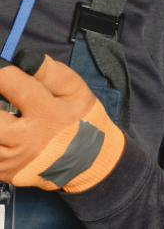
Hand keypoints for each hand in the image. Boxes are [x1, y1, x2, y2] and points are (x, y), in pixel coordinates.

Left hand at [0, 50, 124, 192]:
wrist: (87, 158)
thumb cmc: (79, 117)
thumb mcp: (75, 89)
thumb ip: (50, 72)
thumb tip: (23, 59)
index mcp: (45, 112)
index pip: (11, 84)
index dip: (3, 73)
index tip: (4, 71)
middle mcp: (25, 138)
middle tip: (1, 95)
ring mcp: (13, 158)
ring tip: (5, 115)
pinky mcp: (5, 172)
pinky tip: (5, 131)